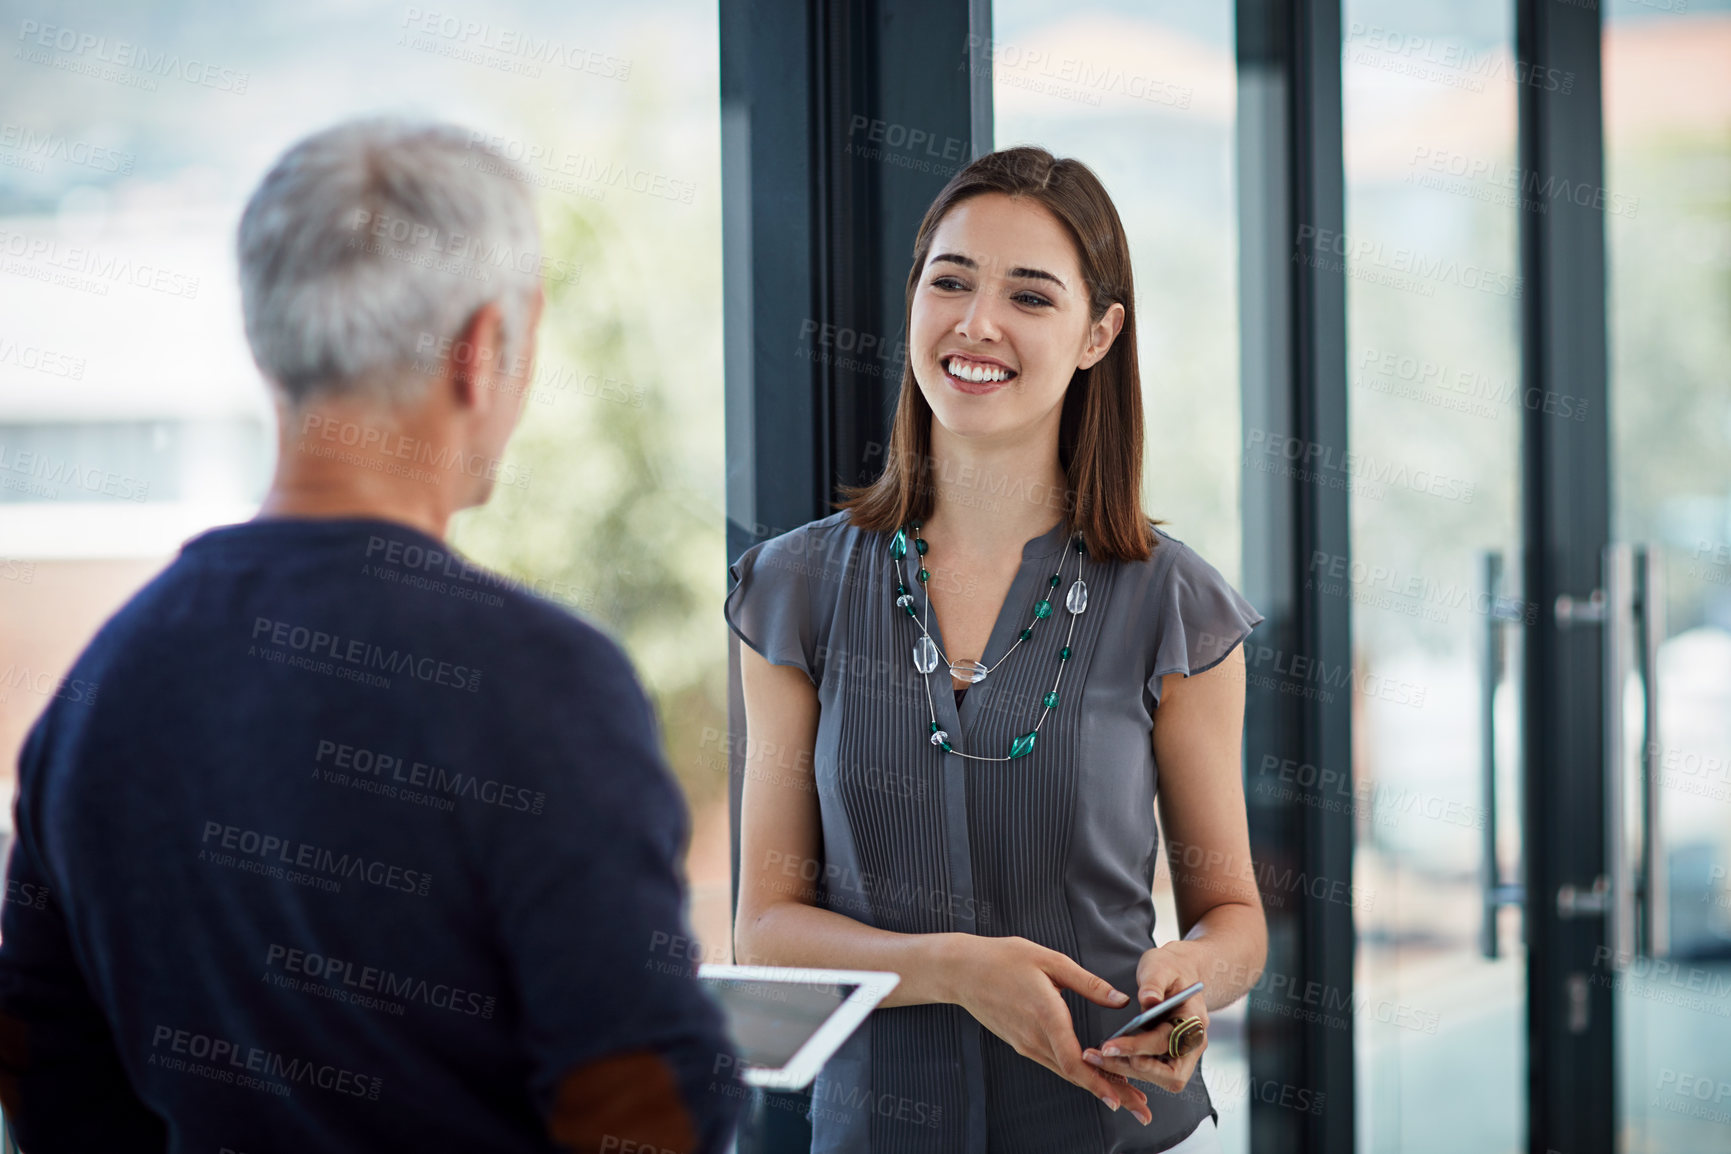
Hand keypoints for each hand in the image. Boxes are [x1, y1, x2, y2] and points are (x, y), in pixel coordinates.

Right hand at [946, 935, 1153, 1124]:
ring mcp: (1026, 1043)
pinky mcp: (1021, 1042)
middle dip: (1110, 1092)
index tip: (1121, 1098)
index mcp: (1045, 1015)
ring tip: (1126, 1098)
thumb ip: (1087, 983)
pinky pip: (1054, 1062)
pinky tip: (1093, 1076)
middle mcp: (1035, 1037)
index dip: (1099, 1082)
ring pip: (1066, 1071)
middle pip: (1076, 1074)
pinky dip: (1077, 1073)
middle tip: (1140, 1111)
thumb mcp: (1049, 960)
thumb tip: (1120, 1000)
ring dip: (1096, 1086)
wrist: (962, 971)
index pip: (1074, 1060)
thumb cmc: (1005, 959)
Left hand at [1081, 942, 1208, 1094]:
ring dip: (1127, 1071)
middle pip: (1169, 1074)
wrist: (1180, 973)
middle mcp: (1193, 1043)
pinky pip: (1152, 1072)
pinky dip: (1129, 1069)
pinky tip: (1104, 1060)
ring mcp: (1183, 1053)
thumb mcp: (1160, 967)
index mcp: (1194, 1020)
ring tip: (1095, 1059)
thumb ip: (1154, 983)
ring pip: (1159, 1078)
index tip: (1108, 1046)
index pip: (1166, 1042)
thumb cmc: (1170, 969)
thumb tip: (1149, 1000)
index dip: (1137, 1047)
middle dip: (1132, 1068)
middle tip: (1098, 1057)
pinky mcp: (1170, 1057)